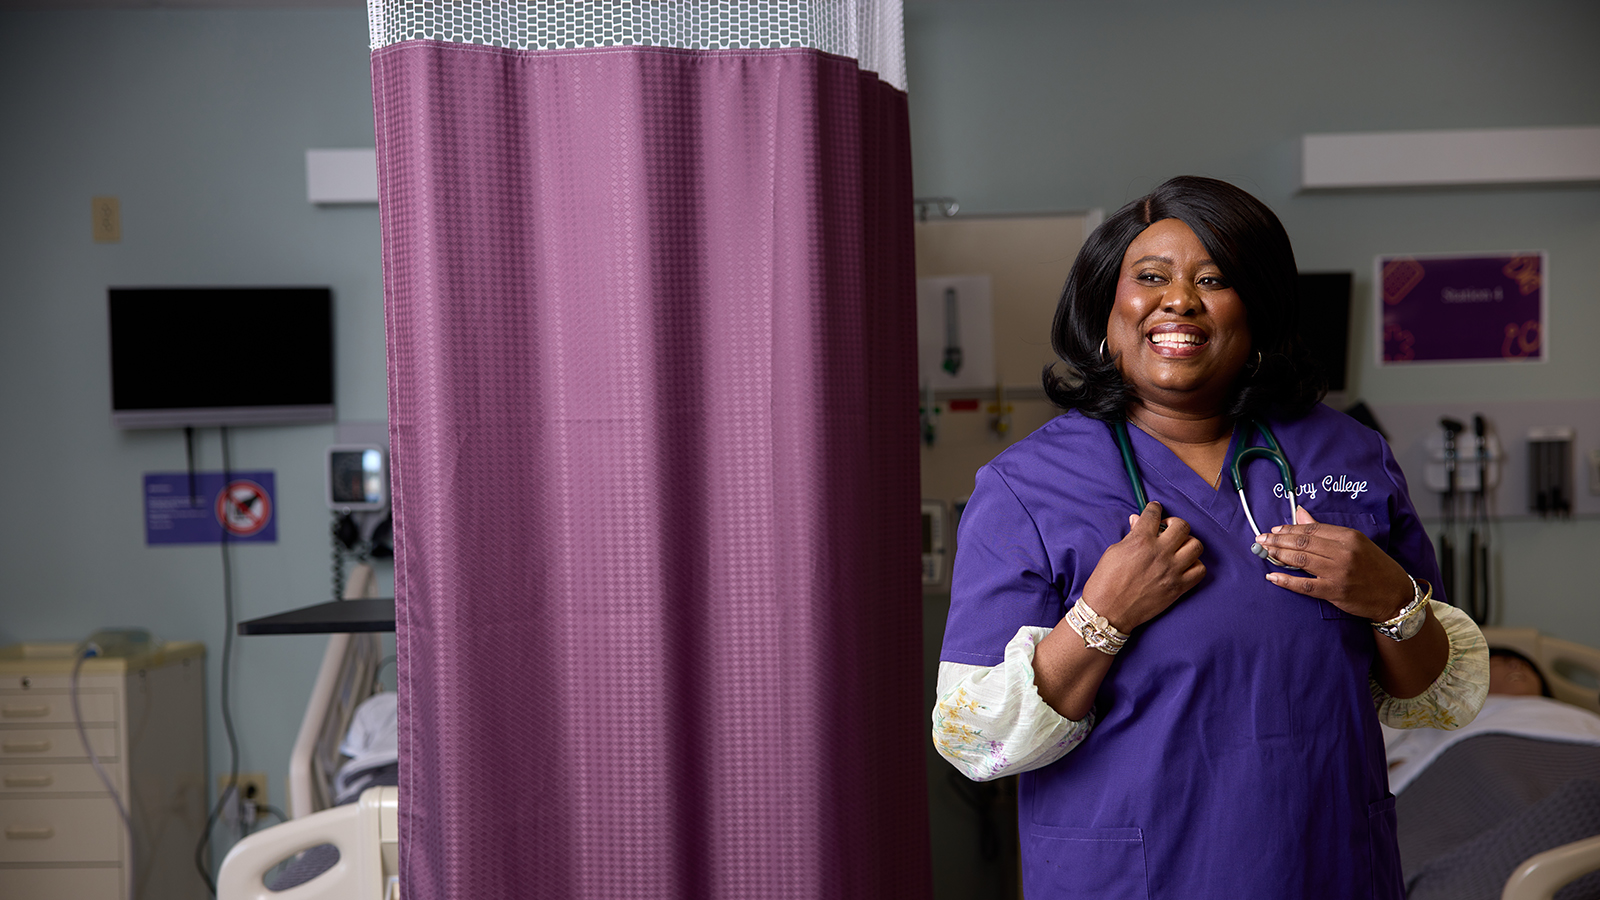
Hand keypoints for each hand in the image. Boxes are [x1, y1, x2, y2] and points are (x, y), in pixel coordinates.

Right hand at [1082, 502, 1205, 631]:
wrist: (1108, 612)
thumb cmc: (1105, 582)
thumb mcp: (1114, 552)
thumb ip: (1131, 536)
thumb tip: (1139, 522)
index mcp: (1141, 541)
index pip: (1154, 514)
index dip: (1154, 508)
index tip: (1154, 509)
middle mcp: (1160, 553)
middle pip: (1182, 526)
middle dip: (1174, 523)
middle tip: (1167, 529)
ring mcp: (1172, 571)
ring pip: (1195, 545)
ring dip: (1187, 543)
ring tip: (1177, 547)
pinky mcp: (1178, 587)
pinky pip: (1200, 570)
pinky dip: (1194, 565)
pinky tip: (1183, 565)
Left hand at [1255, 507, 1412, 619]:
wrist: (1395, 595)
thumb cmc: (1375, 567)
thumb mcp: (1356, 543)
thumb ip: (1327, 530)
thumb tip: (1300, 514)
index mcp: (1349, 537)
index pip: (1312, 529)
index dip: (1290, 528)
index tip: (1274, 530)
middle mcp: (1344, 552)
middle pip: (1303, 543)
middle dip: (1278, 540)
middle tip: (1260, 539)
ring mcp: (1338, 573)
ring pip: (1301, 561)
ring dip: (1278, 555)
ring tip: (1263, 552)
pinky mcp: (1335, 591)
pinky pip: (1304, 585)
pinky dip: (1286, 580)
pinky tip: (1272, 576)